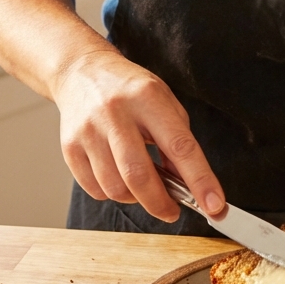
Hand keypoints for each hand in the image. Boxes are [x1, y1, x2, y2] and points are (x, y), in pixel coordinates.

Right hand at [53, 48, 224, 221]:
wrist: (83, 72)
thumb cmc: (130, 90)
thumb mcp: (163, 102)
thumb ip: (178, 141)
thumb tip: (189, 185)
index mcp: (148, 97)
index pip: (180, 146)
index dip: (200, 180)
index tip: (215, 206)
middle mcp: (116, 113)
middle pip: (139, 175)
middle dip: (161, 203)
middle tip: (172, 212)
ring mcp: (89, 130)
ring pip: (115, 187)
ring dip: (135, 198)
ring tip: (142, 186)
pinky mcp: (70, 147)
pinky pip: (95, 189)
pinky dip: (113, 193)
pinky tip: (119, 177)